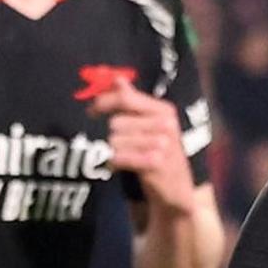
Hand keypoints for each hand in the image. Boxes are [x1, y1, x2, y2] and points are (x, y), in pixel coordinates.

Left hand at [94, 84, 199, 212]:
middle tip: (117, 144)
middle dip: (111, 135)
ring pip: (115, 140)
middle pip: (116, 122)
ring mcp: (162, 144)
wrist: (176, 188)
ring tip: (123, 156)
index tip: (91, 111)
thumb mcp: (151, 124)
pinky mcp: (155, 163)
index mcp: (164, 110)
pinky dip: (115, 162)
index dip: (103, 102)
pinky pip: (119, 157)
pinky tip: (120, 165)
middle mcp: (166, 124)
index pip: (125, 97)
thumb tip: (117, 79)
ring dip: (113, 151)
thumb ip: (133, 101)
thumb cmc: (159, 152)